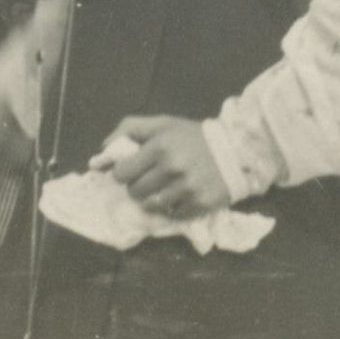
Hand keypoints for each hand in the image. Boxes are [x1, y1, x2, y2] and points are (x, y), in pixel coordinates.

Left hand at [102, 115, 232, 219]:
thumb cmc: (193, 136)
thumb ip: (129, 130)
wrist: (237, 150)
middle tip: (149, 179)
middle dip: (137, 186)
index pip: (121, 173)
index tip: (130, 171)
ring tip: (162, 189)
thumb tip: (102, 152)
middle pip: (134, 191)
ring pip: (150, 206)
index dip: (123, 173)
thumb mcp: (162, 124)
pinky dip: (172, 208)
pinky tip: (180, 196)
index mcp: (159, 147)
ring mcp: (187, 189)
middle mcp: (172, 169)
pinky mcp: (200, 204)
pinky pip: (173, 214)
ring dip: (152, 199)